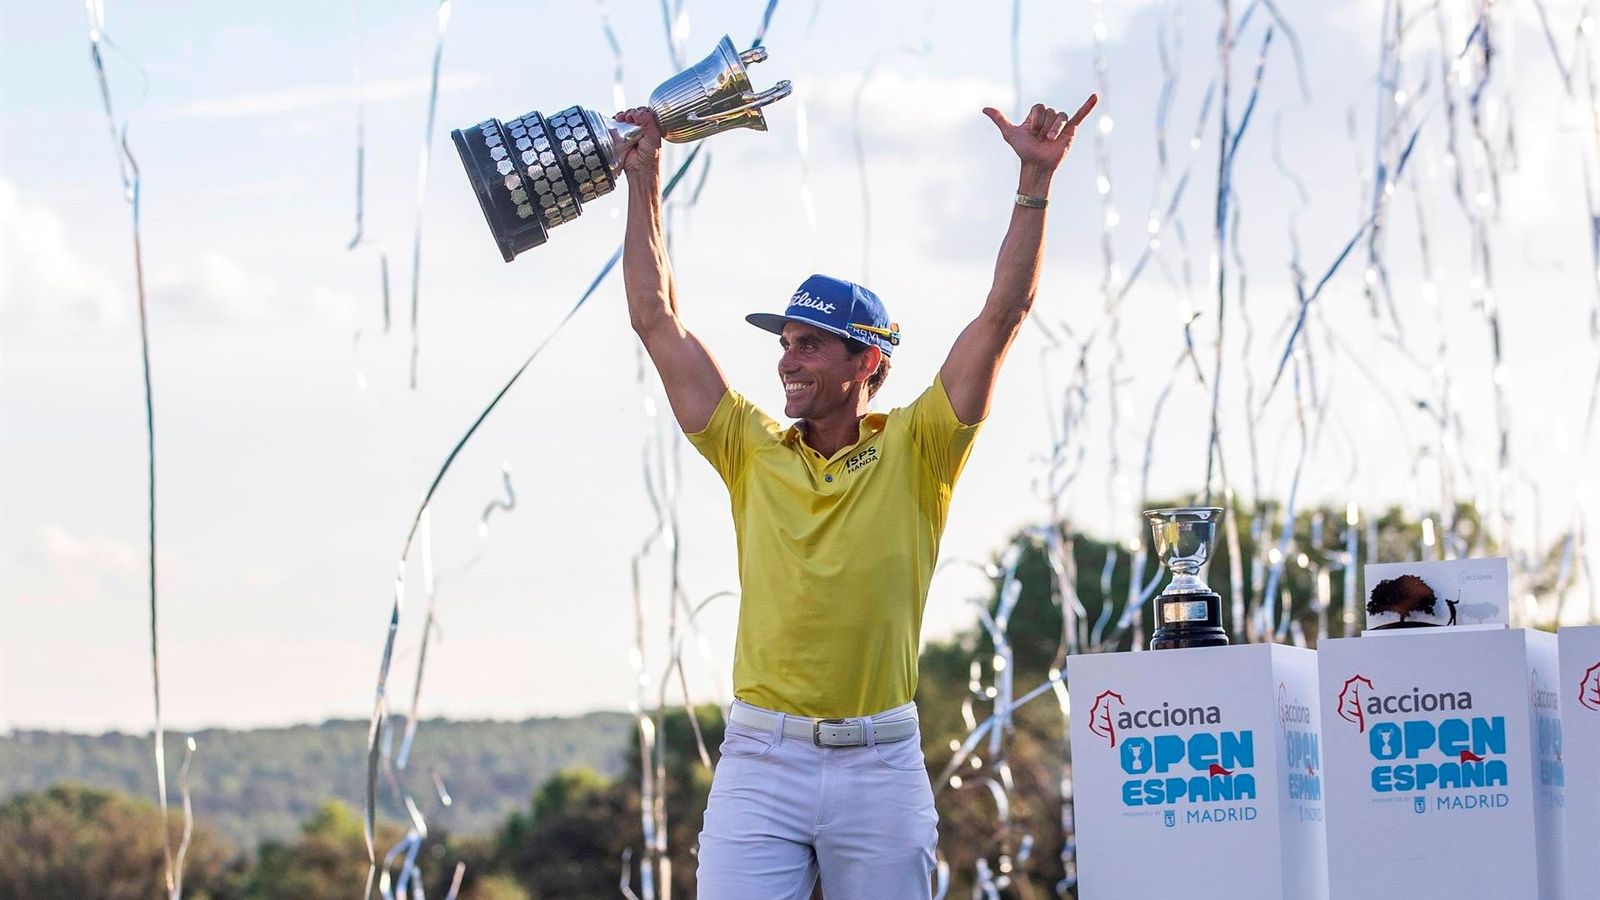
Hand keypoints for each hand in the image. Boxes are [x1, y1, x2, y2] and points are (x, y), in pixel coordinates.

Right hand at [613, 107, 663, 180]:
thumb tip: (637, 112)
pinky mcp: (620, 138)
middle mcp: (641, 129)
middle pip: (634, 113)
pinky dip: (614, 122)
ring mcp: (630, 133)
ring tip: (621, 118)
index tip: (636, 115)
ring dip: (622, 115)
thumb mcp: (653, 136)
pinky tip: (616, 121)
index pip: (646, 113)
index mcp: (652, 127)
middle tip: (628, 117)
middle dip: (630, 112)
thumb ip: (648, 121)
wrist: (639, 170)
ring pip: (625, 118)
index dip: (640, 111)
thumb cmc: (650, 157)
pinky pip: (616, 126)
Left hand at [982, 95, 1097, 177]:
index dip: (1034, 119)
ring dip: (1053, 129)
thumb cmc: (1024, 150)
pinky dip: (1088, 106)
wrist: (1036, 165)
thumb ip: (999, 120)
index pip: (1039, 107)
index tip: (1030, 131)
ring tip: (1049, 141)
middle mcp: (1050, 118)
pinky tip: (1095, 96)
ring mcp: (1061, 124)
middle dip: (1043, 126)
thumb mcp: (1010, 133)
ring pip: (1060, 116)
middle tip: (1040, 139)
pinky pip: (1081, 115)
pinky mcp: (1071, 130)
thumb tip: (984, 108)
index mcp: (1038, 116)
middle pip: (1049, 111)